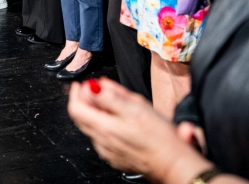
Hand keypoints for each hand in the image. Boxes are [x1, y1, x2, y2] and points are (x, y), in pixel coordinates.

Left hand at [67, 78, 213, 179]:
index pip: (75, 109)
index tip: (81, 84)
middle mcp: (101, 142)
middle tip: (93, 89)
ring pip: (93, 127)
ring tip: (110, 103)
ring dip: (95, 112)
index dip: (76, 93)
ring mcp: (107, 152)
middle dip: (84, 100)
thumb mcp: (136, 108)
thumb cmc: (159, 137)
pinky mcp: (115, 158)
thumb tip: (94, 86)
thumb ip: (111, 96)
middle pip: (81, 118)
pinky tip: (119, 120)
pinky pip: (103, 138)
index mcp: (104, 128)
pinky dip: (105, 125)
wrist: (173, 165)